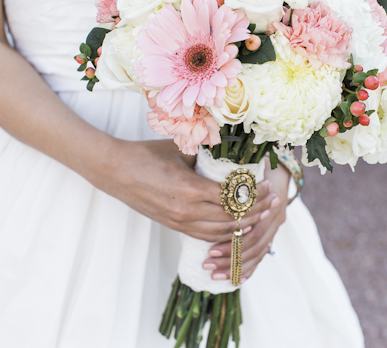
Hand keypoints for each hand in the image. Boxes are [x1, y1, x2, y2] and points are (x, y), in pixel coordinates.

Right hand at [86, 138, 276, 241]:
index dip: (254, 195)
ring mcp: (179, 222)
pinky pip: (205, 235)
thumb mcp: (181, 150)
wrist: (114, 171)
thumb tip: (234, 153)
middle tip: (272, 202)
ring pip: (220, 232)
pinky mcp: (174, 226)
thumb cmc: (147, 155)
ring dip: (242, 226)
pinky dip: (224, 234)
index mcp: (190, 189)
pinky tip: (236, 227)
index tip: (267, 186)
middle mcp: (186, 211)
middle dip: (256, 212)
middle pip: (231, 219)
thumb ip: (208, 156)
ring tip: (260, 216)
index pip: (233, 198)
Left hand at [202, 158, 289, 280]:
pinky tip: (235, 281)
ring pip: (256, 252)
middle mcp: (276, 215)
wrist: (281, 162)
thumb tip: (197, 164)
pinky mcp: (272, 230)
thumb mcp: (239, 161)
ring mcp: (276, 224)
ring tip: (214, 273)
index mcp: (268, 197)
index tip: (209, 249)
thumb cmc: (258, 161)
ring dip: (235, 265)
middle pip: (252, 244)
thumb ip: (221, 166)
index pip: (250, 228)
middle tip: (207, 263)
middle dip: (229, 257)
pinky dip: (249, 269)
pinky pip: (261, 255)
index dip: (230, 241)